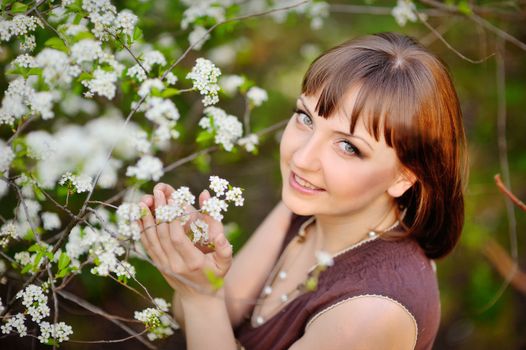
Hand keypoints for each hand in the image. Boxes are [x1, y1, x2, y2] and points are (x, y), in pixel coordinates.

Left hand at [138, 183, 232, 298]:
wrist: (199, 297)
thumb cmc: (215, 276)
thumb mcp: (225, 262)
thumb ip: (224, 246)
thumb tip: (220, 234)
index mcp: (192, 263)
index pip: (177, 238)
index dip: (174, 218)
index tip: (174, 200)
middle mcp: (174, 265)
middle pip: (162, 235)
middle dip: (160, 211)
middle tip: (159, 192)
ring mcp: (163, 265)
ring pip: (151, 238)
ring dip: (147, 217)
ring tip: (146, 198)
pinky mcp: (157, 264)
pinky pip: (146, 244)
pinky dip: (141, 228)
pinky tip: (139, 214)